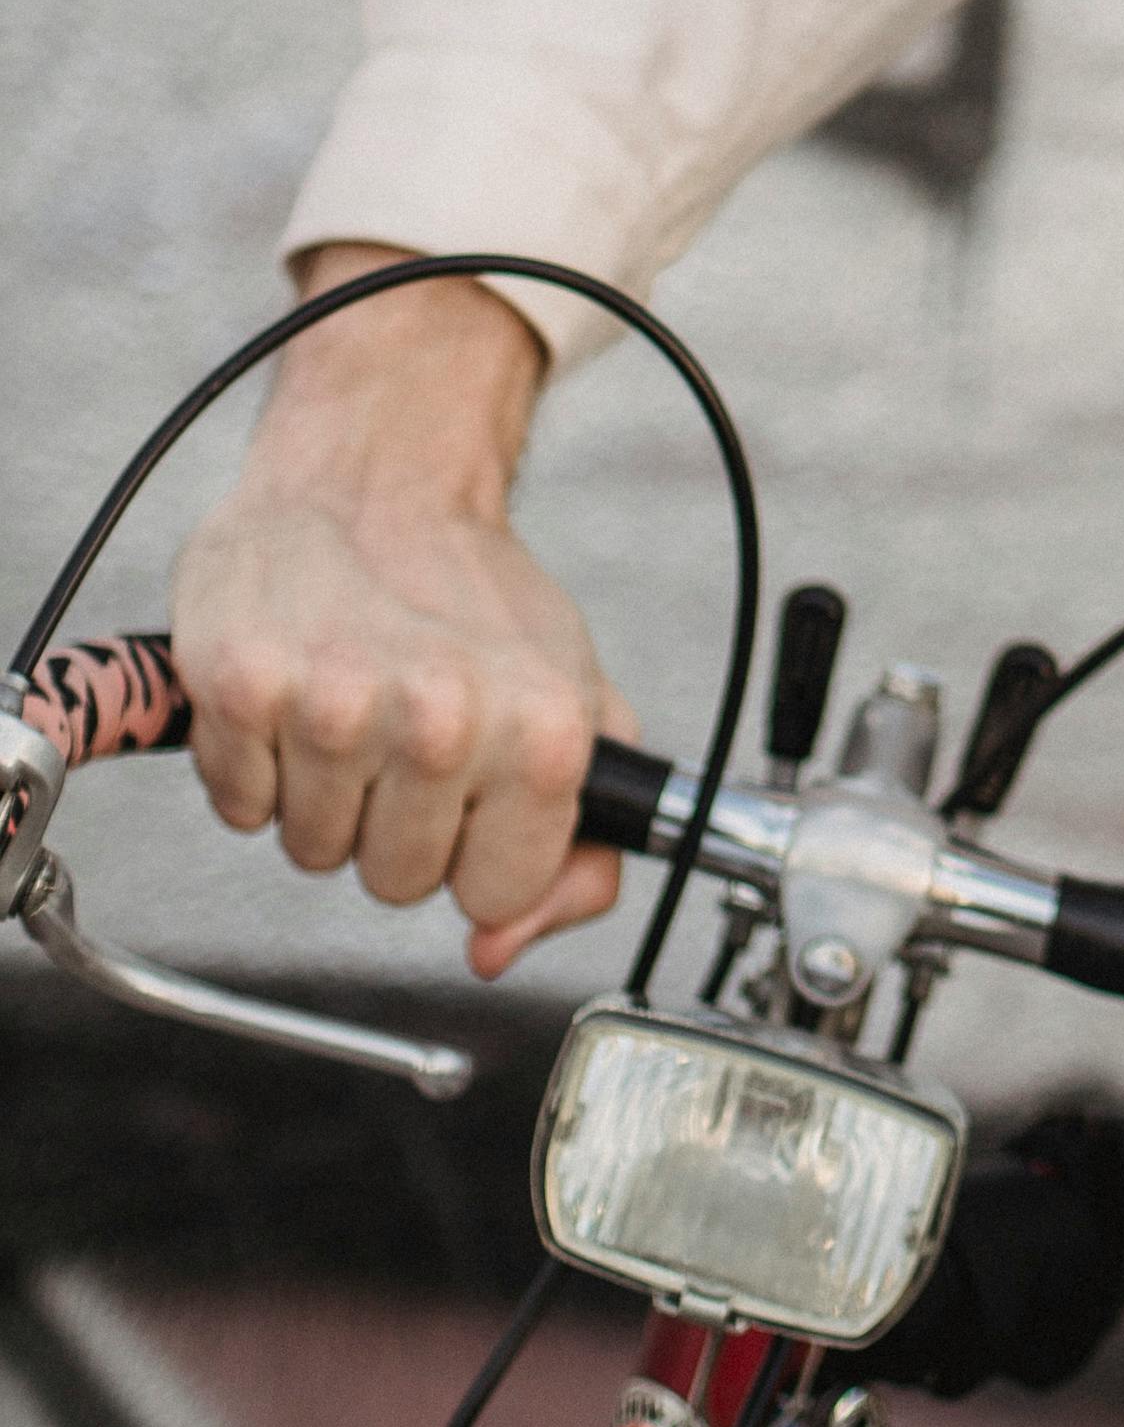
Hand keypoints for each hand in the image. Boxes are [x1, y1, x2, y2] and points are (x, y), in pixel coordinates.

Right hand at [167, 248, 626, 980]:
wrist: (375, 476)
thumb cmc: (473, 594)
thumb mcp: (573, 703)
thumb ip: (578, 846)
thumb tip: (498, 950)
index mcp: (541, 734)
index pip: (495, 898)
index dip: (478, 851)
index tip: (474, 785)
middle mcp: (442, 724)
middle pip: (396, 884)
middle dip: (399, 821)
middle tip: (407, 728)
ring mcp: (337, 709)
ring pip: (314, 852)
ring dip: (327, 791)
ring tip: (354, 698)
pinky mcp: (245, 691)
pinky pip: (243, 808)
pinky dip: (259, 763)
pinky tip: (295, 691)